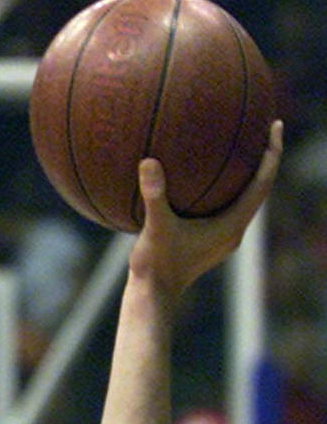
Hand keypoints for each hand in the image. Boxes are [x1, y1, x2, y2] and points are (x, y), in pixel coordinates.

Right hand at [130, 120, 282, 299]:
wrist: (153, 297)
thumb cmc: (156, 265)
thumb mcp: (154, 228)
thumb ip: (155, 196)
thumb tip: (149, 162)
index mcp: (232, 225)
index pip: (262, 183)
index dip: (272, 153)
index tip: (274, 126)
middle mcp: (234, 231)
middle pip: (260, 189)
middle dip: (264, 160)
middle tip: (263, 130)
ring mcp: (223, 238)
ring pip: (244, 200)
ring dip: (247, 176)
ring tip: (242, 150)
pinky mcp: (210, 242)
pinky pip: (226, 208)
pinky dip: (225, 190)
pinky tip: (205, 180)